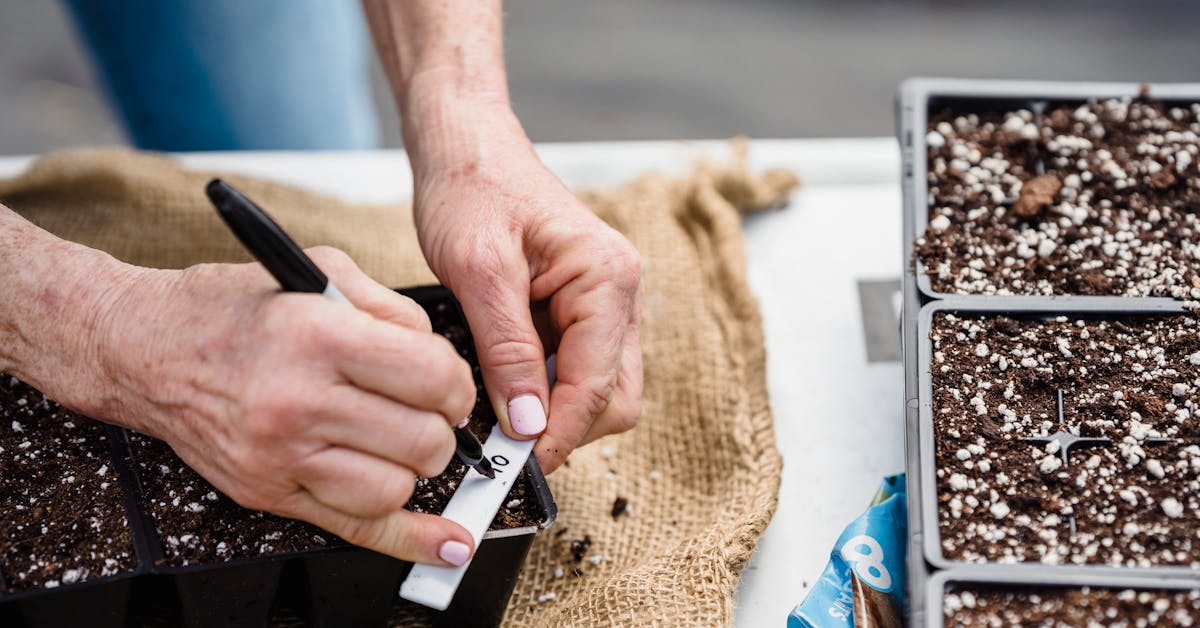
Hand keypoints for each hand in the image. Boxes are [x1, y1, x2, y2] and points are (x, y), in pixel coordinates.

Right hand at [82, 247, 478, 565]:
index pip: (431, 377)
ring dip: (415, 469)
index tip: (448, 382)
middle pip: (421, 439)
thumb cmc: (230, 309)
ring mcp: (280, 456)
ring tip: (399, 442)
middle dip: (442, 426)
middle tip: (428, 412)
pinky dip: (410, 541)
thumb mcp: (320, 272)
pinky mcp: (268, 492)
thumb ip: (394, 310)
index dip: (457, 383)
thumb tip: (445, 360)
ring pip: (395, 489)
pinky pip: (355, 528)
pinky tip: (446, 542)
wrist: (143, 349)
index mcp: (318, 337)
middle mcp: (298, 401)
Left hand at [412, 122, 644, 472]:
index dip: (556, 434)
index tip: (514, 464)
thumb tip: (527, 424)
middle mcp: (622, 292)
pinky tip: (506, 382)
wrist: (467, 146)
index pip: (597, 386)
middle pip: (615, 399)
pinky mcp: (585, 310)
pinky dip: (546, 388)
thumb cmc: (472, 188)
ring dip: (555, 411)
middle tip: (504, 443)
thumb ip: (507, 351)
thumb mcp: (477, 270)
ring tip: (498, 409)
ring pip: (601, 390)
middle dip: (564, 428)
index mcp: (607, 277)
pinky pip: (579, 368)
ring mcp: (608, 303)